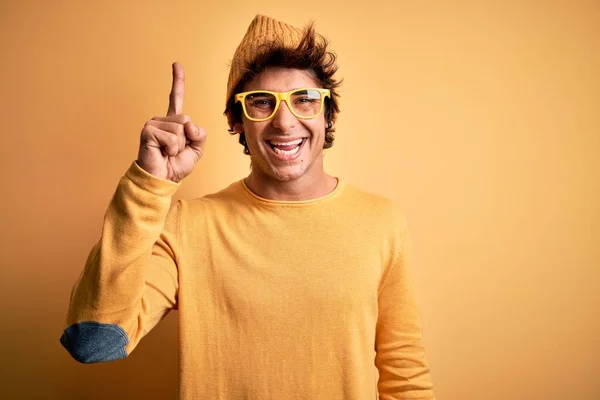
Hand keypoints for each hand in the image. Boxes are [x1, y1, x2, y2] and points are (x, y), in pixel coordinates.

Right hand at [137, 62, 205, 182]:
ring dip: (179, 145)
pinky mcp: (148, 131)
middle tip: (175, 150)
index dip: (177, 81)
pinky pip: (172, 136)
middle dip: (187, 138)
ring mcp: (153, 124)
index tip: (176, 64)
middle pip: (186, 119)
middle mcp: (162, 120)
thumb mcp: (197, 149)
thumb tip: (188, 122)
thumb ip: (200, 133)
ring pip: (180, 128)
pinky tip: (163, 152)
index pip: (176, 98)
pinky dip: (172, 148)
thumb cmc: (176, 165)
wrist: (162, 179)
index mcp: (173, 122)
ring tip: (168, 152)